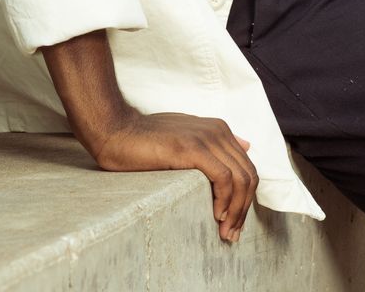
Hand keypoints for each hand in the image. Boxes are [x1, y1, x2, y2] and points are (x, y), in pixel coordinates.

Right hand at [92, 111, 258, 242]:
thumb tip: (246, 145)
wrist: (116, 131)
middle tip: (231, 234)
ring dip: (236, 210)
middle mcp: (218, 131)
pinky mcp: (192, 148)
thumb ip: (213, 143)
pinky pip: (224, 178)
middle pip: (248, 175)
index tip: (233, 223)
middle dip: (243, 209)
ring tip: (224, 231)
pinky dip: (225, 200)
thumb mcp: (185, 137)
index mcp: (218, 130)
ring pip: (240, 179)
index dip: (245, 199)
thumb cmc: (144, 140)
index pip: (246, 168)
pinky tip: (216, 215)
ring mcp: (206, 138)